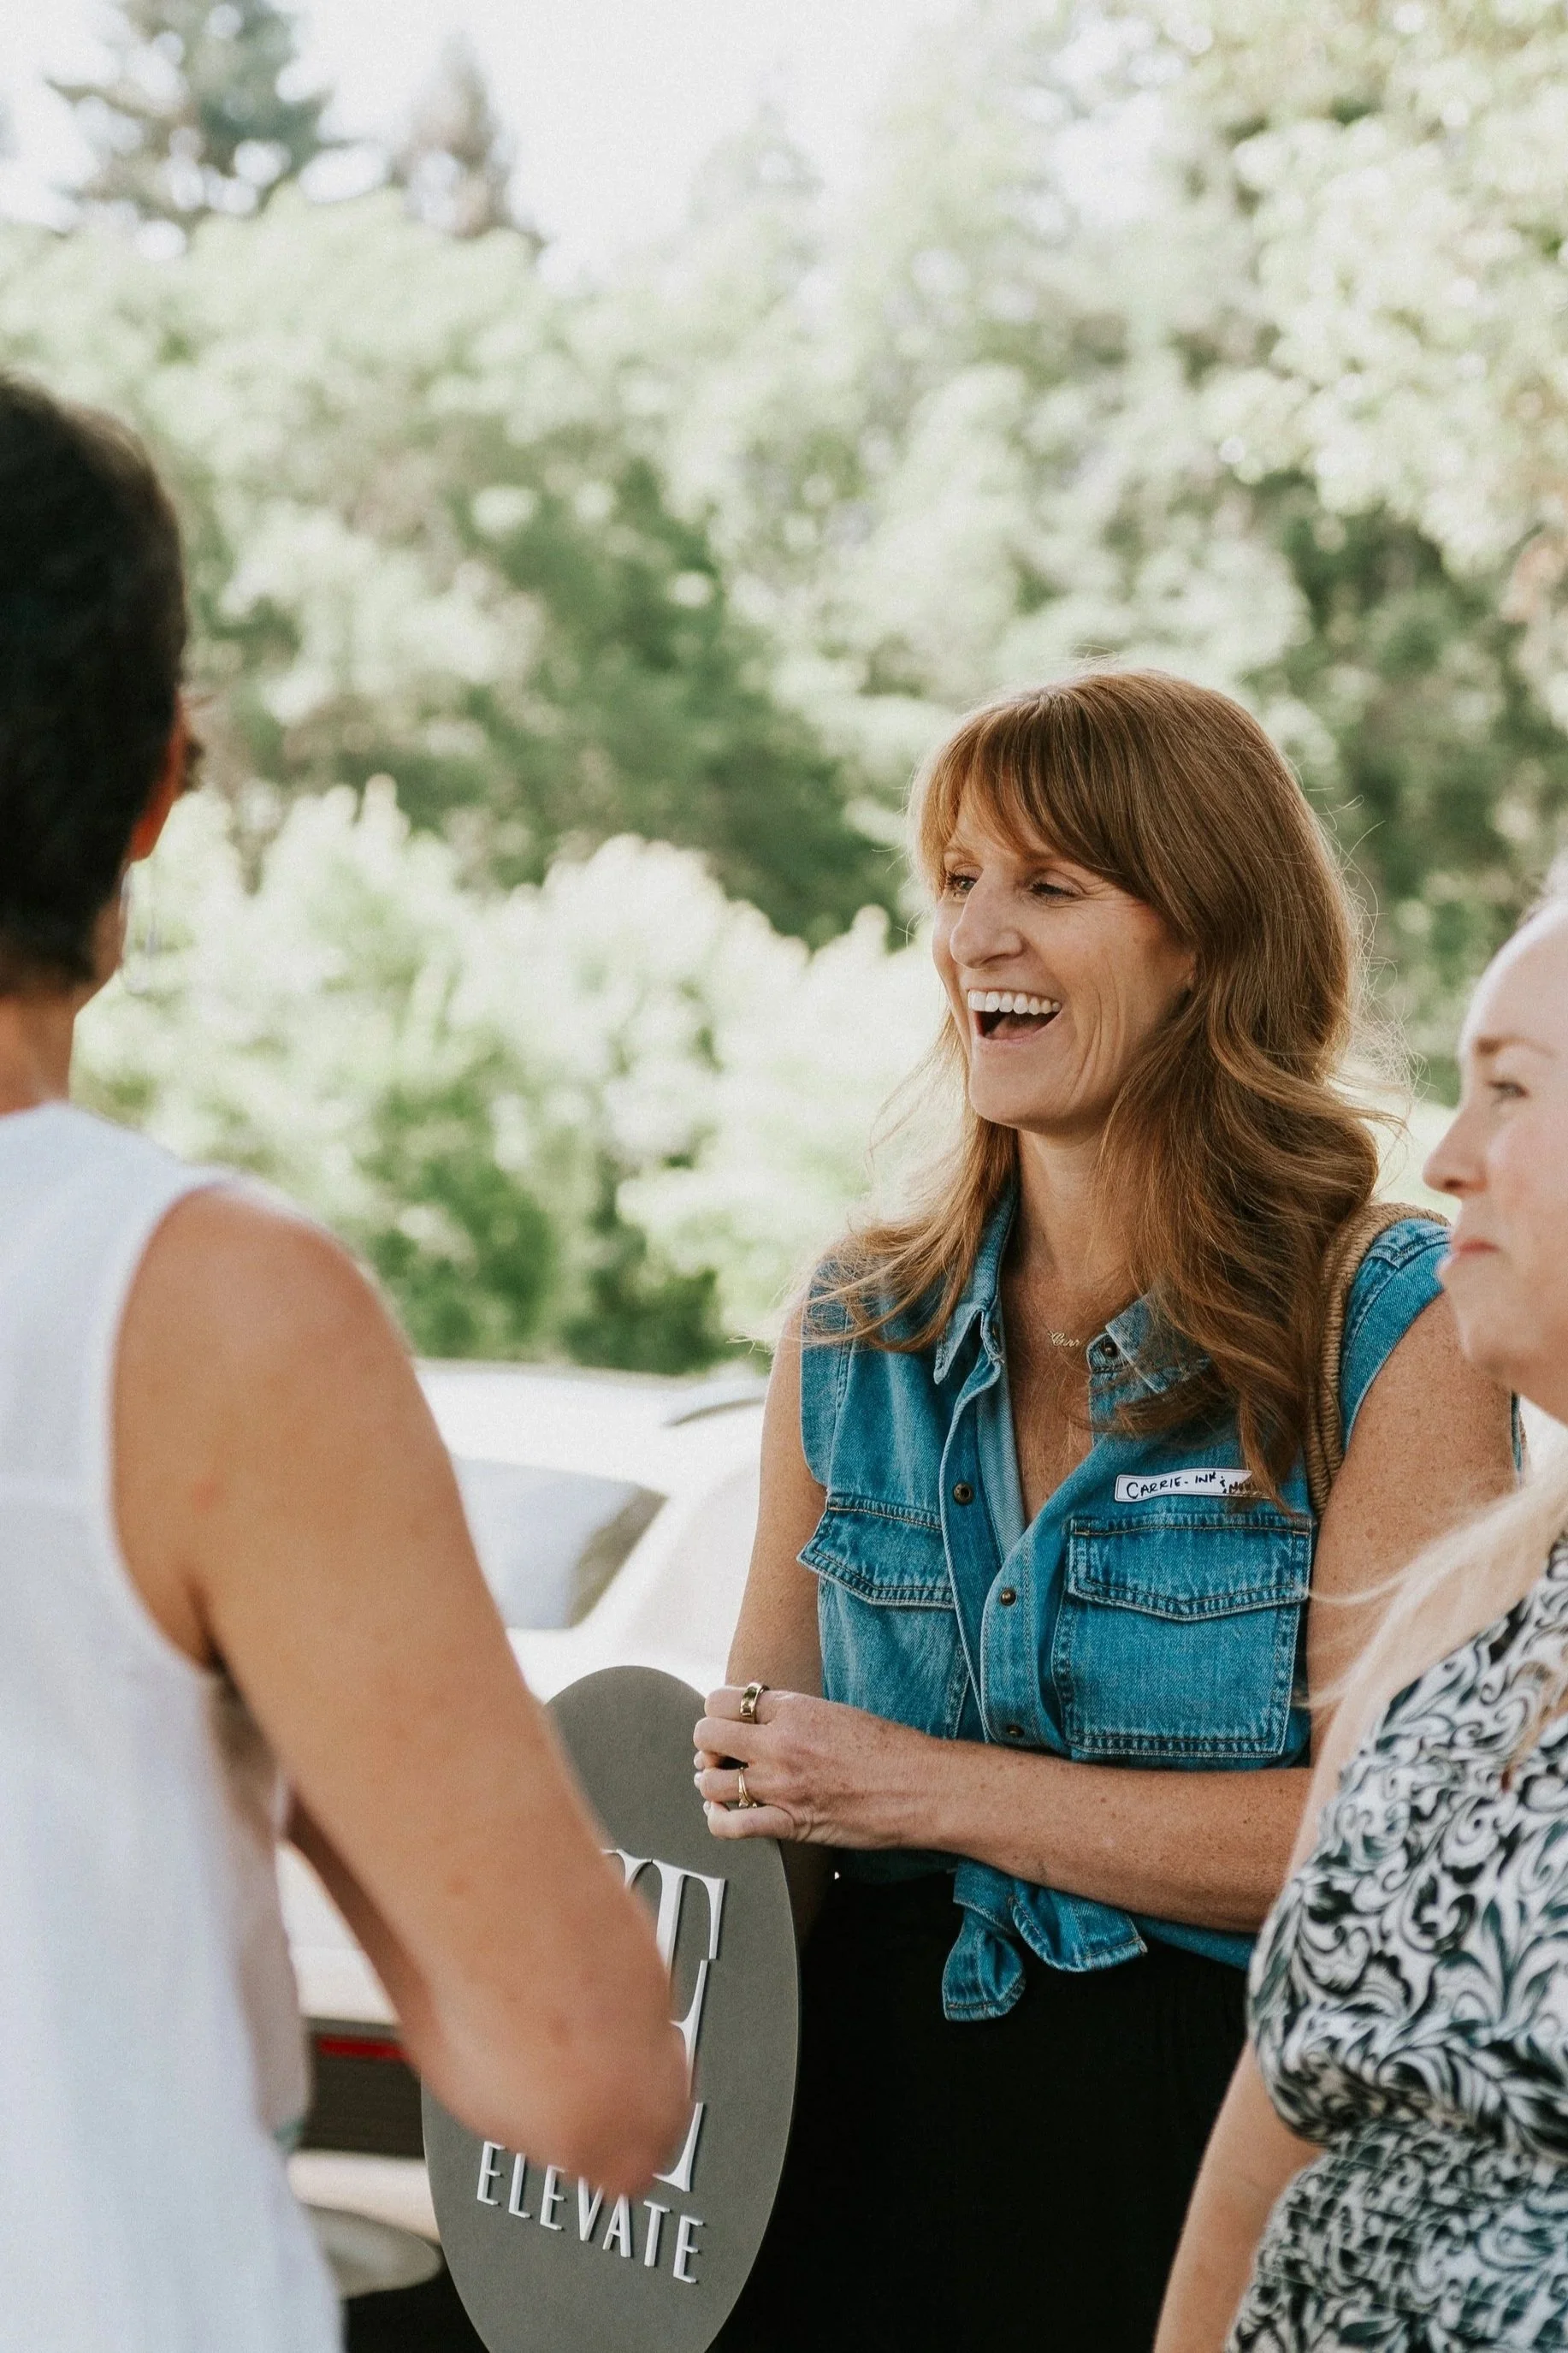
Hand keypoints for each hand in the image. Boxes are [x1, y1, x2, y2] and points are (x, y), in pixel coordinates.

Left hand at [693, 1685, 933, 1847]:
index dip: (719, 1713)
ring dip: (711, 1783)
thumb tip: (756, 1719)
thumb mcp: (834, 1712)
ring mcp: (782, 1785)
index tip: (729, 1724)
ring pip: (710, 1782)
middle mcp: (780, 1743)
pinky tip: (724, 1814)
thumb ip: (792, 1713)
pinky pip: (730, 1825)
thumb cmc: (886, 1748)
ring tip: (724, 1784)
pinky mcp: (791, 1823)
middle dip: (709, 1745)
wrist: (920, 1786)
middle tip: (722, 1754)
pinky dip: (718, 1821)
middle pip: (707, 1735)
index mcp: (792, 1708)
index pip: (722, 1700)